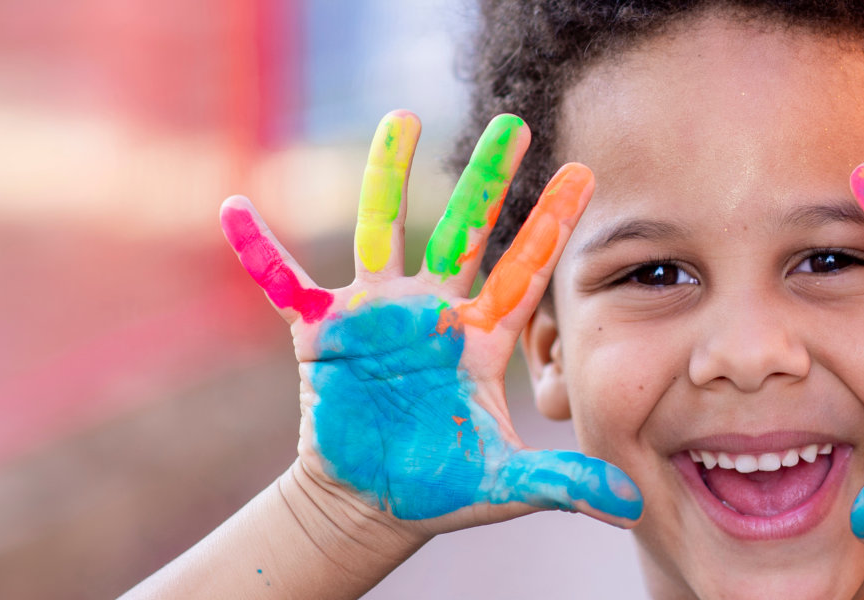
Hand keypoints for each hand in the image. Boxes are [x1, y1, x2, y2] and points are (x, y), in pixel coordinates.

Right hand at [219, 111, 640, 537]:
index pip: (525, 271)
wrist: (372, 503)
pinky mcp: (322, 332)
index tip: (585, 174)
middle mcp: (432, 312)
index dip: (551, 225)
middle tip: (515, 125)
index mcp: (480, 338)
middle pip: (464, 231)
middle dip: (487, 180)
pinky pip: (284, 283)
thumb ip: (561, 482)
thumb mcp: (504, 485)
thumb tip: (627, 504)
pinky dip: (259, 250)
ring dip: (388, 176)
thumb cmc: (441, 487)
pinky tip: (236, 208)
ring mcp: (377, 314)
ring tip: (403, 118)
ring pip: (383, 230)